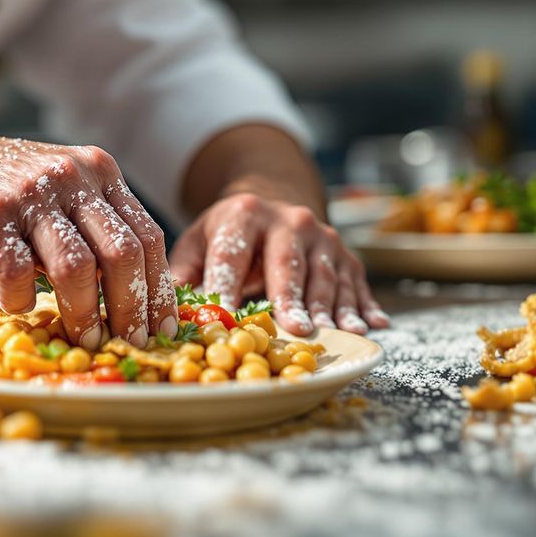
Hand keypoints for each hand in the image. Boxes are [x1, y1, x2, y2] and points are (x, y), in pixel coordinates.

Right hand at [0, 109, 175, 350]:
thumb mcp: (56, 197)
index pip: (147, 236)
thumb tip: (131, 302)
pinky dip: (20, 301)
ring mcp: (30, 193)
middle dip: (131, 309)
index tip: (162, 330)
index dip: (159, 290)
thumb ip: (91, 232)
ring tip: (82, 339)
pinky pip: (17, 273)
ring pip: (78, 267)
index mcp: (98, 173)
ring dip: (83, 313)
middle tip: (128, 344)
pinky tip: (15, 309)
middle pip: (123, 253)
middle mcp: (72, 177)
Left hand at [168, 193, 388, 335]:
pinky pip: (357, 284)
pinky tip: (371, 328)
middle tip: (295, 328)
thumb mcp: (199, 241)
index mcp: (244, 215)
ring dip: (330, 309)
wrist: (274, 202)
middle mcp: (289, 220)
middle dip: (291, 297)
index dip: (227, 286)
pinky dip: (364, 308)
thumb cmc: (228, 235)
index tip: (224, 317)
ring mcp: (323, 237)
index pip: (232, 254)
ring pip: (326, 277)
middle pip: (288, 264)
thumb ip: (183, 273)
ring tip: (330, 335)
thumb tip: (164, 310)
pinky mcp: (346, 255)